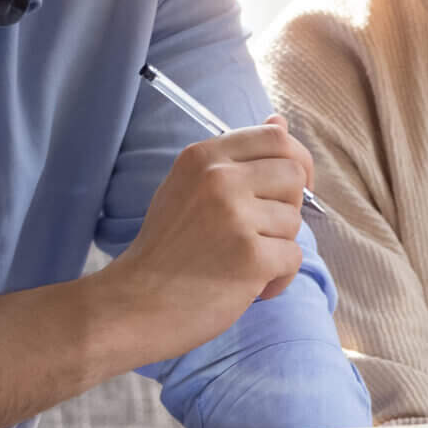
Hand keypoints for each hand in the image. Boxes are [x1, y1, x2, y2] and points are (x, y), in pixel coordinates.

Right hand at [103, 120, 312, 360]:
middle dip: (288, 207)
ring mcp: (235, 217)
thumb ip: (235, 158)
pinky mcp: (251, 257)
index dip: (294, 161)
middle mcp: (219, 179)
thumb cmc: (165, 250)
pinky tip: (246, 286)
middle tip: (261, 233)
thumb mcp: (189, 188)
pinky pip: (293, 258)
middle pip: (294, 175)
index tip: (286, 188)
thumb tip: (281, 122)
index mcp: (204, 157)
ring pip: (294, 221)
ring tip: (240, 264)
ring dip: (277, 248)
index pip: (275, 137)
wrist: (132, 305)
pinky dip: (277, 278)